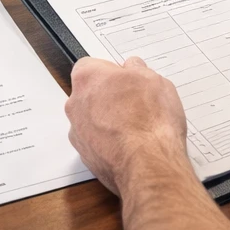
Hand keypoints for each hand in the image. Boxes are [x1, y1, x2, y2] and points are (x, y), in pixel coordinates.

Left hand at [65, 57, 187, 197]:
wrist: (148, 164)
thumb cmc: (149, 120)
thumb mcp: (153, 79)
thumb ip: (137, 69)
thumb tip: (133, 69)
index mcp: (87, 79)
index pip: (90, 66)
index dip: (111, 72)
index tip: (127, 78)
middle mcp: (76, 105)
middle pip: (90, 94)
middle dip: (109, 97)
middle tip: (136, 102)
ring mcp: (78, 134)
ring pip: (92, 120)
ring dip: (109, 121)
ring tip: (138, 127)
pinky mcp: (86, 158)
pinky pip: (97, 143)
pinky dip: (111, 143)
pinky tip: (133, 145)